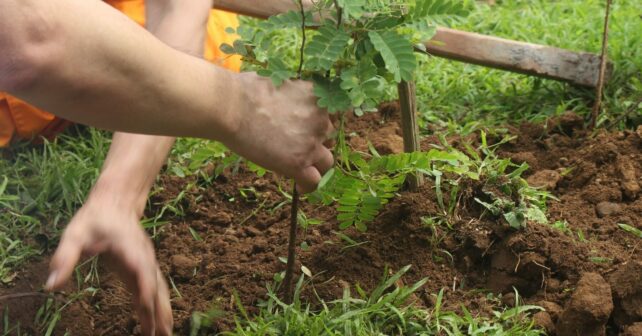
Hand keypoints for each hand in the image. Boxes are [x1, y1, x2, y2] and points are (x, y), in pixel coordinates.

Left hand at [45, 195, 171, 335]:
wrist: (116, 203)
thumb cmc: (94, 219)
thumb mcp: (75, 235)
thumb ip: (64, 259)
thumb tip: (51, 287)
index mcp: (130, 247)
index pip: (141, 269)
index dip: (144, 287)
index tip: (144, 306)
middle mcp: (144, 257)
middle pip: (156, 285)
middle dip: (159, 310)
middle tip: (162, 334)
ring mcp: (147, 264)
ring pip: (159, 290)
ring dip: (163, 313)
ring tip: (166, 335)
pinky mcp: (143, 269)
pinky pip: (154, 290)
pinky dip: (158, 307)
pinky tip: (158, 324)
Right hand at [229, 73, 333, 192]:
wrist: (230, 106)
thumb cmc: (242, 91)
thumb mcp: (277, 82)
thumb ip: (290, 97)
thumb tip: (284, 105)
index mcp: (317, 97)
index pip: (329, 117)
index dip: (317, 126)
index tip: (305, 132)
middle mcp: (321, 119)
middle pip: (329, 138)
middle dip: (316, 144)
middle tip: (296, 149)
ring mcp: (312, 142)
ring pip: (326, 162)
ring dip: (313, 165)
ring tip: (297, 169)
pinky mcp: (298, 163)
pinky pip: (314, 181)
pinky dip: (308, 187)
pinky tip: (299, 188)